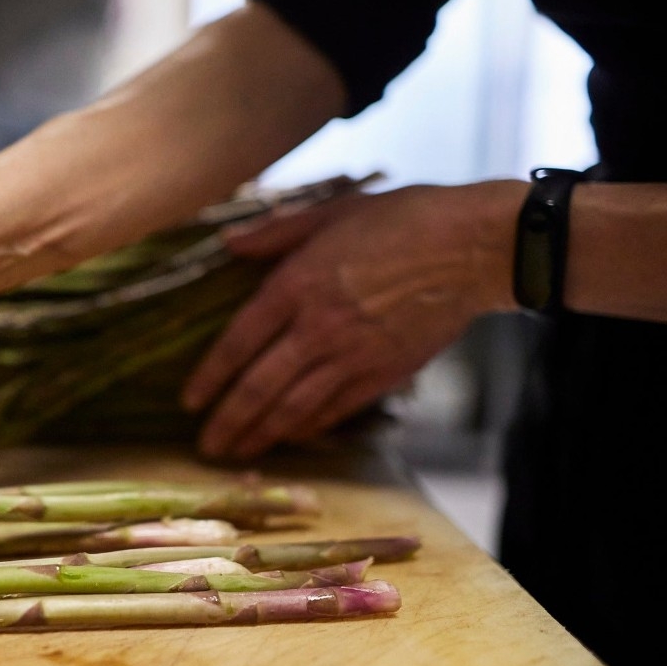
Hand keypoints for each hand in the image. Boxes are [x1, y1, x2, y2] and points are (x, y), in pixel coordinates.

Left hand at [181, 181, 522, 458]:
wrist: (476, 247)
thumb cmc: (404, 219)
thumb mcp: (332, 212)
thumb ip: (276, 232)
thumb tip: (229, 245)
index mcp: (297, 285)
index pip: (239, 342)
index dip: (211, 377)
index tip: (190, 402)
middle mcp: (319, 328)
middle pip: (261, 387)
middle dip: (229, 422)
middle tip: (206, 447)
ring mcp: (354, 355)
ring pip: (296, 407)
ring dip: (263, 434)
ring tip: (240, 453)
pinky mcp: (386, 372)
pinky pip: (337, 408)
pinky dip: (310, 427)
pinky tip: (293, 437)